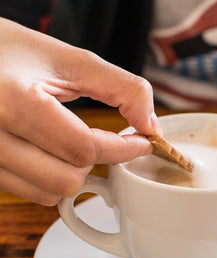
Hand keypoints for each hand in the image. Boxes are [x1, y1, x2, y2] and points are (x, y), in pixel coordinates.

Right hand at [0, 18, 160, 205]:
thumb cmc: (13, 51)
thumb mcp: (70, 60)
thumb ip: (122, 89)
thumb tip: (150, 125)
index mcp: (14, 102)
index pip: (83, 148)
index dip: (123, 149)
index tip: (143, 143)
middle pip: (67, 180)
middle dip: (95, 163)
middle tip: (105, 142)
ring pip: (48, 193)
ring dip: (73, 174)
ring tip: (73, 143)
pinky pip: (28, 191)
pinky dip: (49, 177)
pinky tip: (52, 151)